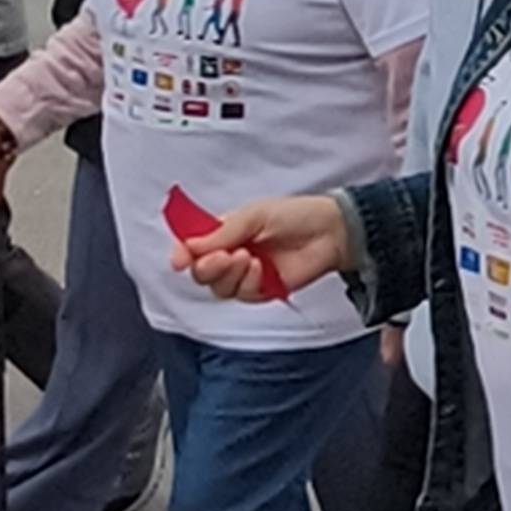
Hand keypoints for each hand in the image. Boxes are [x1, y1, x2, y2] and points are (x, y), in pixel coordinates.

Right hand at [171, 194, 355, 301]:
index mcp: (224, 233)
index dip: (182, 254)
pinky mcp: (262, 290)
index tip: (180, 259)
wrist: (330, 232)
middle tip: (221, 257)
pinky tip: (260, 268)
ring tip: (247, 257)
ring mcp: (246, 275)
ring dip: (229, 275)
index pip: (193, 247)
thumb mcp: (255, 215)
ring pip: (219, 288)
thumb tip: (190, 245)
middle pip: (201, 273)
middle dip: (206, 268)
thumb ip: (222, 232)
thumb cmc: (296, 215)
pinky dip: (248, 283)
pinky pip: (243, 295)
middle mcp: (231, 255)